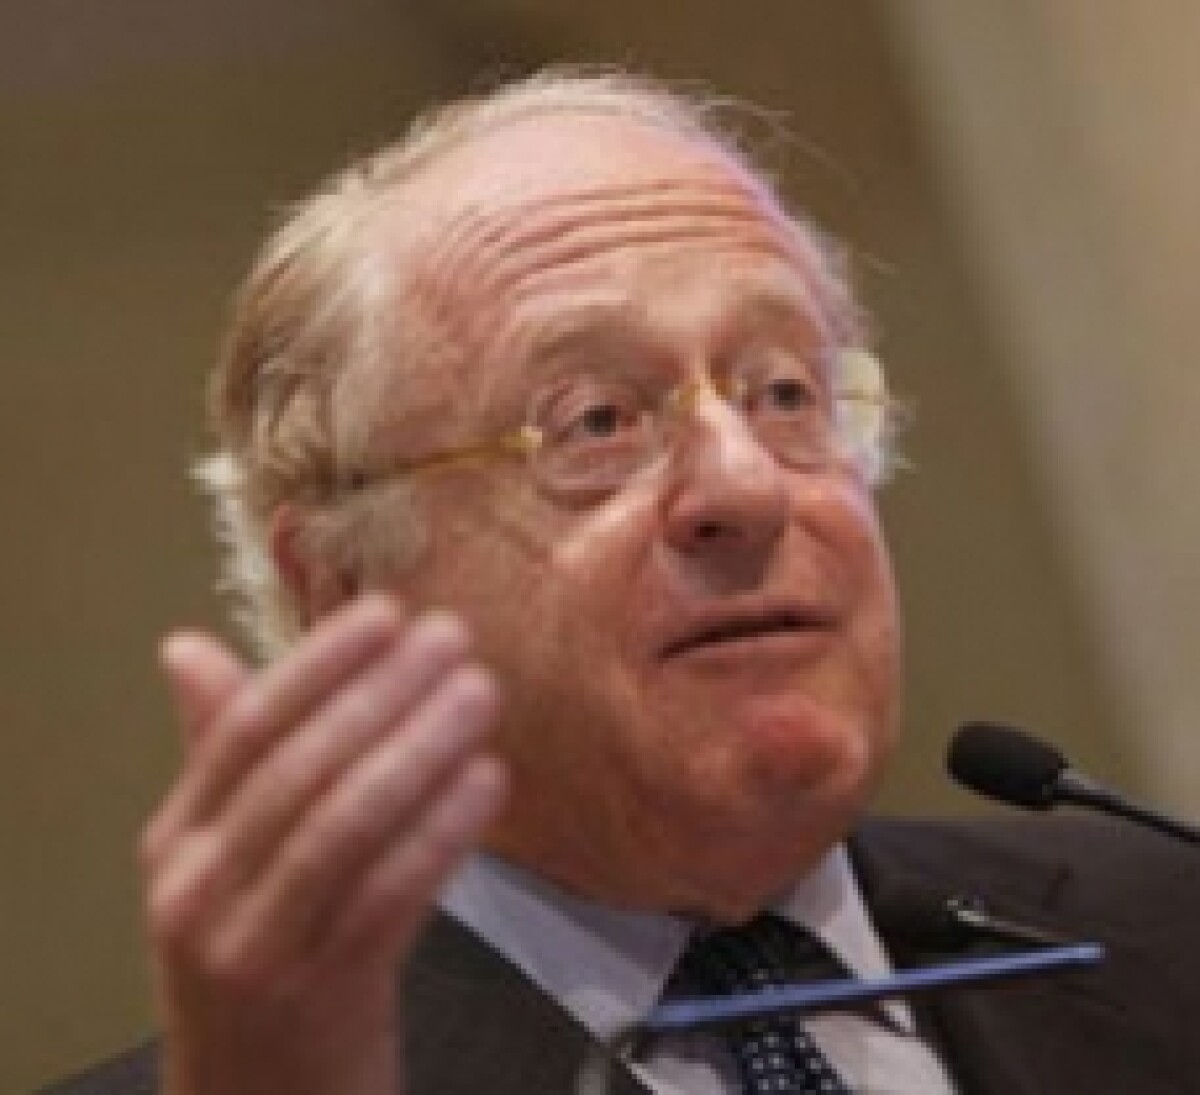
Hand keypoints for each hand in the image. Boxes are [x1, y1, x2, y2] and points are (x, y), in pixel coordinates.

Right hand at [141, 594, 506, 1094]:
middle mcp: (200, 890)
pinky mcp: (325, 992)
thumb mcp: (226, 861)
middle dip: (383, 694)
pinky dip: (442, 830)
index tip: (389, 612)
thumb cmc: (259, 952)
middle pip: (300, 769)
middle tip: (456, 637)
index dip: (320, 664)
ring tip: (481, 693)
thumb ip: (219, 754)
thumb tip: (185, 646)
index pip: (247, 730)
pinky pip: (391, 894)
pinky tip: (489, 779)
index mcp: (176, 841)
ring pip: (345, 825)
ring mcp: (258, 946)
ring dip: (421, 748)